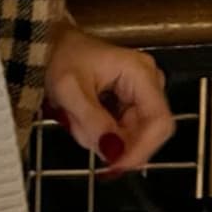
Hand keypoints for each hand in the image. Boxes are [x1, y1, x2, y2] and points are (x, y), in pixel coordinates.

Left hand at [43, 21, 174, 174]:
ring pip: (134, 135)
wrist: (53, 46)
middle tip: (83, 133)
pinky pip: (125, 131)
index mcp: (140, 72)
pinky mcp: (132, 101)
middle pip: (148, 132)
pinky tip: (84, 119)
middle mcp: (149, 81)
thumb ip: (93, 122)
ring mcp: (142, 91)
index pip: (159, 121)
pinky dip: (104, 133)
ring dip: (105, 138)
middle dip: (117, 142)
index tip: (115, 166)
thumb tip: (114, 153)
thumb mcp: (69, 91)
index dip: (142, 149)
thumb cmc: (61, 60)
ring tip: (77, 119)